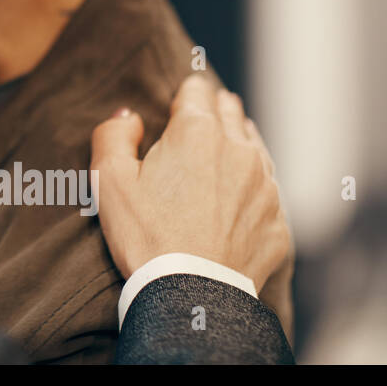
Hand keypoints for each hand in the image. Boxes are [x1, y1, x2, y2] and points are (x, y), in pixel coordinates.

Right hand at [91, 75, 290, 288]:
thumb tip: (130, 117)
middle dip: (214, 112)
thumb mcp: (108, 179)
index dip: (183, 94)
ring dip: (237, 146)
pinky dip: (251, 188)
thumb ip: (113, 133)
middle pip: (231, 112)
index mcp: (197, 132)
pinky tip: (235, 200)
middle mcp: (239, 151)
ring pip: (254, 147)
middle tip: (198, 122)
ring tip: (220, 156)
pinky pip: (267, 191)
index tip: (175, 106)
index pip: (197, 90)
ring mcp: (265, 186)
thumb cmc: (146, 235)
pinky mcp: (278, 221)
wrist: (193, 296)